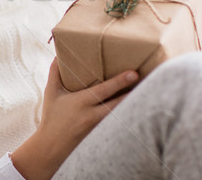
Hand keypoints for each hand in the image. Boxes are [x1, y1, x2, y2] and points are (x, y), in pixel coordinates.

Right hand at [11, 56, 138, 179]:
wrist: (51, 146)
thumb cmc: (52, 117)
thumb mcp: (51, 93)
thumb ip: (55, 73)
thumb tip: (59, 55)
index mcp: (80, 102)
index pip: (104, 90)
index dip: (119, 81)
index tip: (134, 73)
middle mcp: (92, 115)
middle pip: (119, 104)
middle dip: (134, 93)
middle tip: (150, 81)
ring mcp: (98, 128)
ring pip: (121, 115)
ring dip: (133, 105)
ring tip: (148, 95)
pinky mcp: (102, 136)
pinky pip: (118, 125)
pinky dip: (127, 117)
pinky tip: (137, 110)